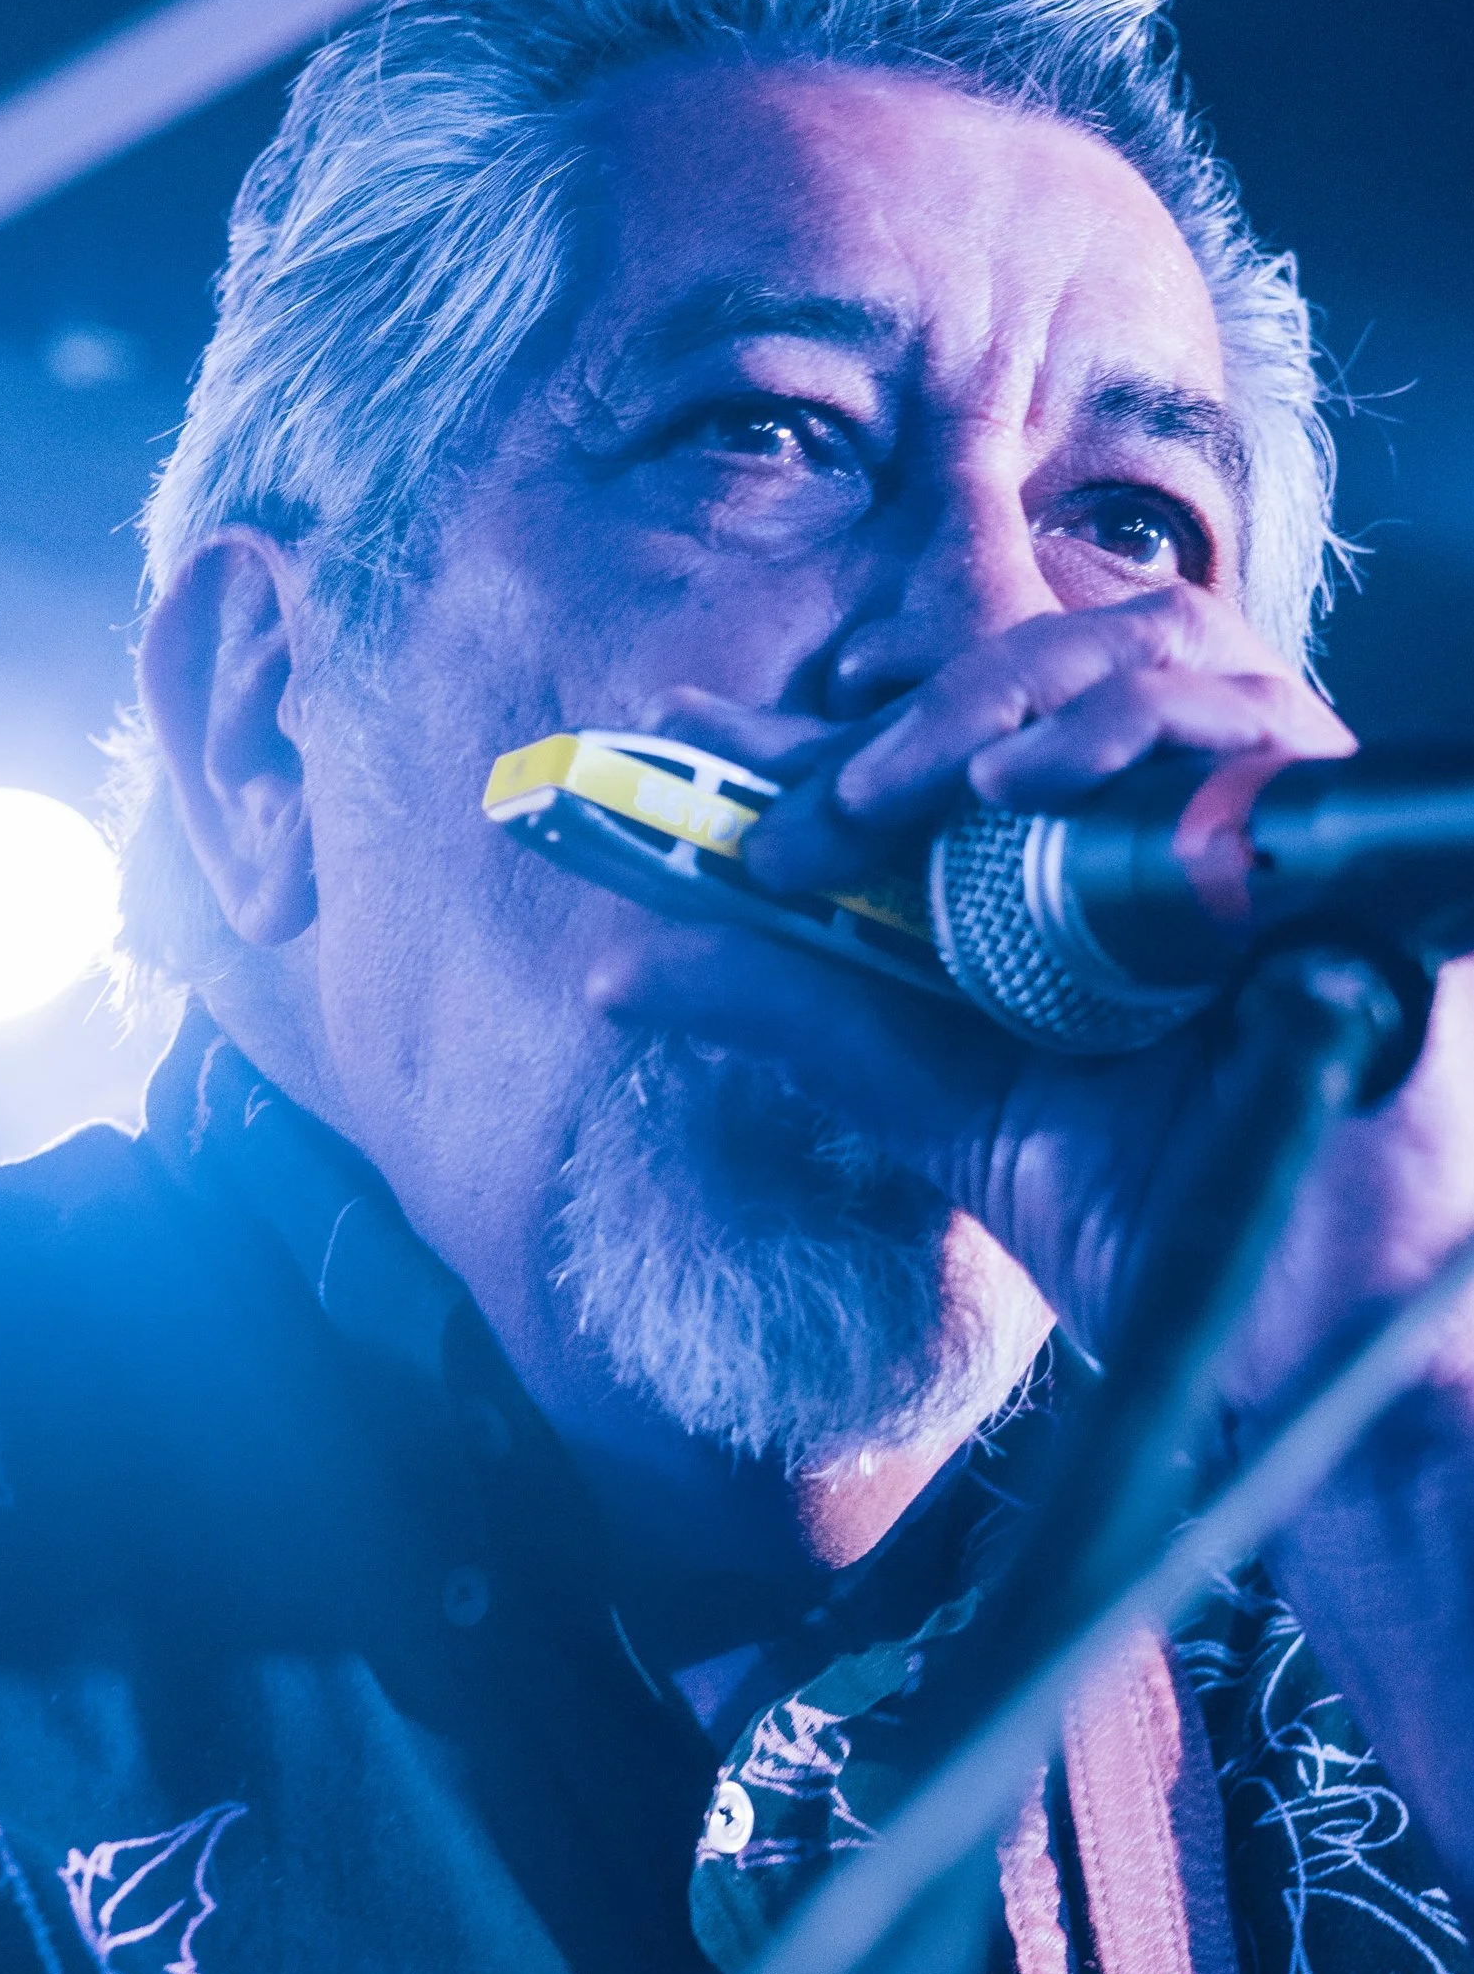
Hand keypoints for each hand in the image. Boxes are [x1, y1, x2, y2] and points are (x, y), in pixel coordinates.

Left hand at [619, 587, 1473, 1415]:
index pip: (963, 730)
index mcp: (1105, 851)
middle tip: (795, 812)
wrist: (1294, 1324)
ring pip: (1153, 649)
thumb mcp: (943, 1105)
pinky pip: (1246, 718)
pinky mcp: (1352, 832)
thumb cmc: (1157, 1209)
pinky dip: (1124, 726)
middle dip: (903, 714)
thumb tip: (621, 969)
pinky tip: (1021, 781)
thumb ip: (808, 1016)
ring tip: (888, 786)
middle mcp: (1195, 805)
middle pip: (1058, 658)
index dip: (829, 717)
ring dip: (998, 695)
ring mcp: (1278, 808)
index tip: (689, 728)